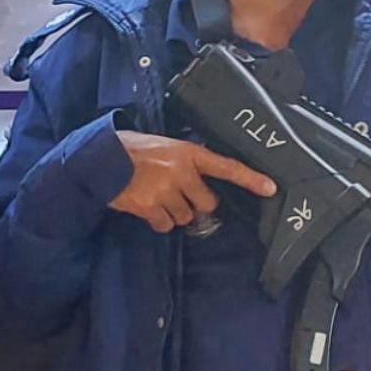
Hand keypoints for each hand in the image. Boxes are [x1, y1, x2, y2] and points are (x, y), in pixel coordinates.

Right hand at [108, 133, 276, 232]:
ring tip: (156, 198)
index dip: (250, 178)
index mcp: (187, 152)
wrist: (99, 158)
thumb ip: (184, 160)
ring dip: (174, 213)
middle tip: (180, 197)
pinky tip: (147, 208)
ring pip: (185, 216)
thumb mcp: (164, 146)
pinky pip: (165, 225)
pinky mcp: (148, 206)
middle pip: (207, 203)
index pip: (225, 167)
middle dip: (195, 204)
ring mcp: (165, 190)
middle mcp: (180, 171)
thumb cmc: (131, 149)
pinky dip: (158, 221)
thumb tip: (199, 180)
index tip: (271, 188)